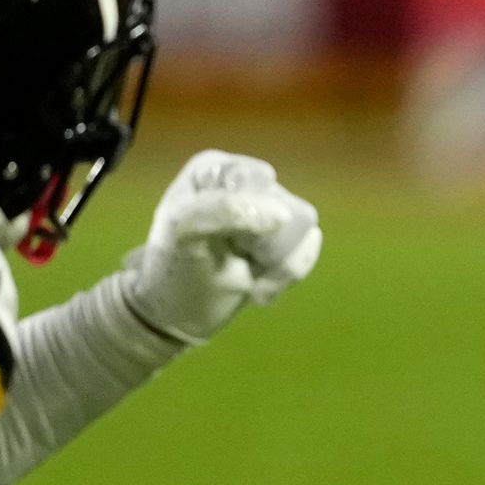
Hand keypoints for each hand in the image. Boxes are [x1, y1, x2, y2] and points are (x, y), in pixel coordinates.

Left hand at [127, 150, 321, 343]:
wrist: (179, 316)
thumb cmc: (175, 270)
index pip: (258, 181)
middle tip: (240, 264)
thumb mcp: (187, 234)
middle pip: (287, 206)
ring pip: (304, 230)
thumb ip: (227, 211)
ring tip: (252, 282)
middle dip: (269, 246)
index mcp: (215, 169)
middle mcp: (244, 183)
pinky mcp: (283, 237)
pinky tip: (260, 286)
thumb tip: (284, 215)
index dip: (250, 215)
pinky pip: (308, 249)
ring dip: (280, 267)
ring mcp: (266, 211)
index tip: (226, 240)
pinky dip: (286, 276)